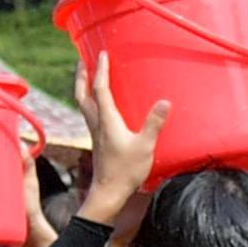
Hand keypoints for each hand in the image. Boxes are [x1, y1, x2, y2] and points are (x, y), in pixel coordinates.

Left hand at [76, 57, 164, 226]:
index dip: (100, 70)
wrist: (108, 193)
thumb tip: (165, 102)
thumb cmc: (125, 171)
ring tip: (88, 75)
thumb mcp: (144, 147)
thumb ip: (154, 124)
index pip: (100, 89)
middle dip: (82, 76)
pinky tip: (101, 103)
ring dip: (84, 87)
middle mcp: (97, 123)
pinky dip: (91, 101)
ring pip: (84, 103)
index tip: (102, 54)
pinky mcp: (98, 140)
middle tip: (83, 60)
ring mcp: (95, 132)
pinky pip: (90, 113)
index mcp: (107, 120)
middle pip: (82, 94)